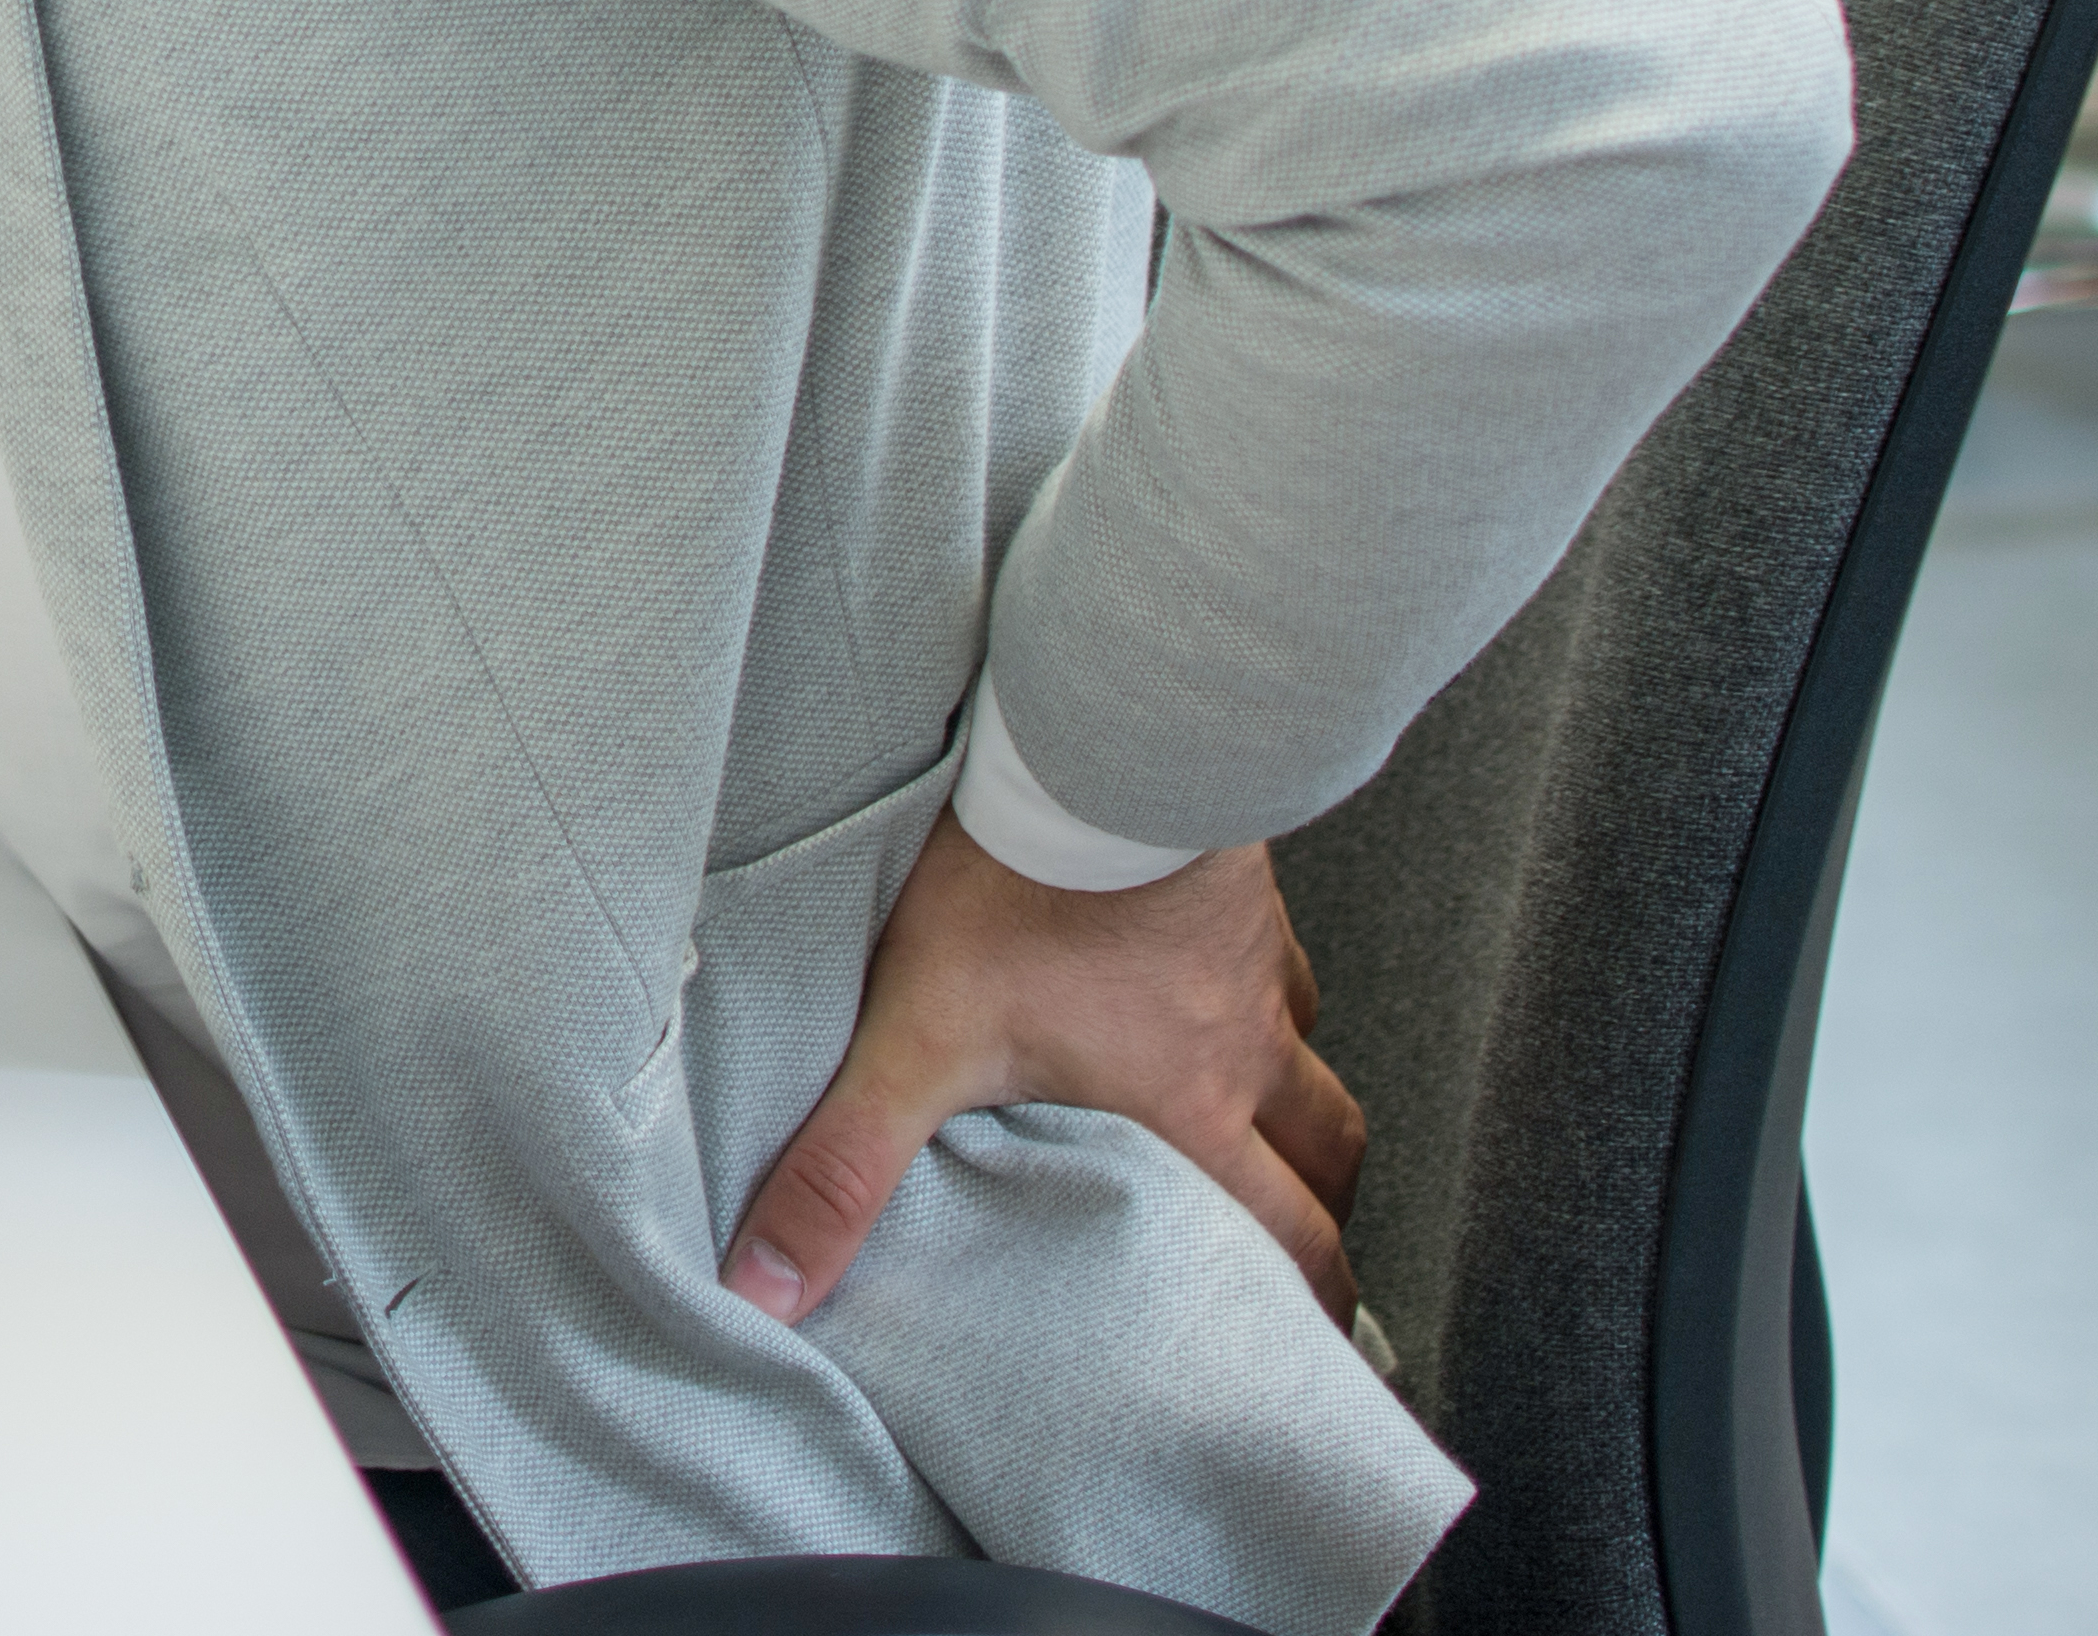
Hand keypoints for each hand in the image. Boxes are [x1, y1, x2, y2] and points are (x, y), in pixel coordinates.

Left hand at [724, 819, 1364, 1331]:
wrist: (1092, 747)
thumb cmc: (1013, 889)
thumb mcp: (913, 1044)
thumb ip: (842, 1169)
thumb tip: (768, 1288)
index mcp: (1190, 1110)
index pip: (1292, 1243)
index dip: (1312, 1308)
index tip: (1310, 1350)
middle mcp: (1245, 1048)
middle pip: (1329, 1160)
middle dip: (1321, 1222)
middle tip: (1301, 1261)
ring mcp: (1253, 966)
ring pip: (1314, 1062)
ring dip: (1299, 1110)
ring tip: (1266, 1135)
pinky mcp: (1241, 893)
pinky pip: (1280, 967)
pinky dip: (1264, 1000)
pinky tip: (1214, 991)